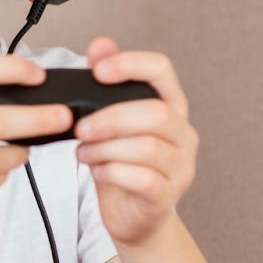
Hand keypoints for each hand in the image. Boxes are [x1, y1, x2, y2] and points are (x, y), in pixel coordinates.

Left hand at [73, 37, 196, 244]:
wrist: (134, 216)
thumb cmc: (121, 164)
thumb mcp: (109, 123)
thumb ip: (105, 87)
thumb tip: (99, 46)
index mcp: (168, 106)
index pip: (161, 70)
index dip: (131, 64)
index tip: (98, 71)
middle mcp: (182, 133)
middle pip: (154, 113)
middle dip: (109, 118)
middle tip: (80, 128)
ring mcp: (180, 165)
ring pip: (146, 147)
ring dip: (105, 148)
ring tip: (84, 152)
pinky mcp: (167, 194)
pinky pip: (141, 178)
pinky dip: (110, 172)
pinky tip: (97, 171)